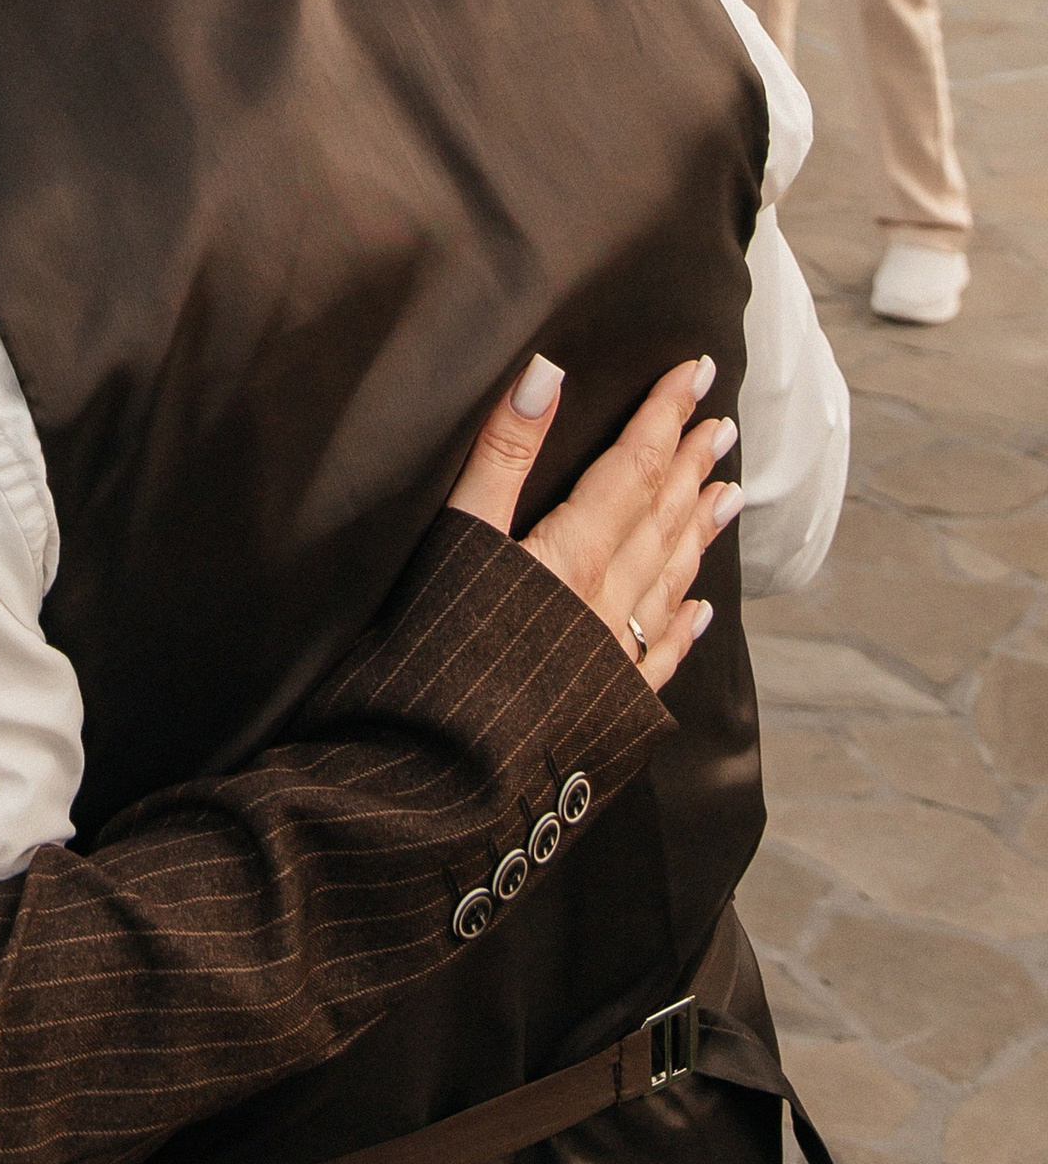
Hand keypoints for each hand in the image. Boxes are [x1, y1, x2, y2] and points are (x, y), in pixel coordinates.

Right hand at [448, 353, 739, 690]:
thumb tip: (546, 372)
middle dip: (691, 466)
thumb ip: (501, 457)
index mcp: (573, 557)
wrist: (441, 792)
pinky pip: (661, 654)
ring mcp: (615, 664)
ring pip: (671, 581)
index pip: (632, 469)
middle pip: (661, 520)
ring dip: (699, 531)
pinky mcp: (609, 714)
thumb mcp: (456, 541)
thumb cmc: (435, 662)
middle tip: (721, 426)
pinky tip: (699, 608)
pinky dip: (684, 623)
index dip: (663, 416)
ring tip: (728, 494)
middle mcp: (607, 606)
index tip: (697, 373)